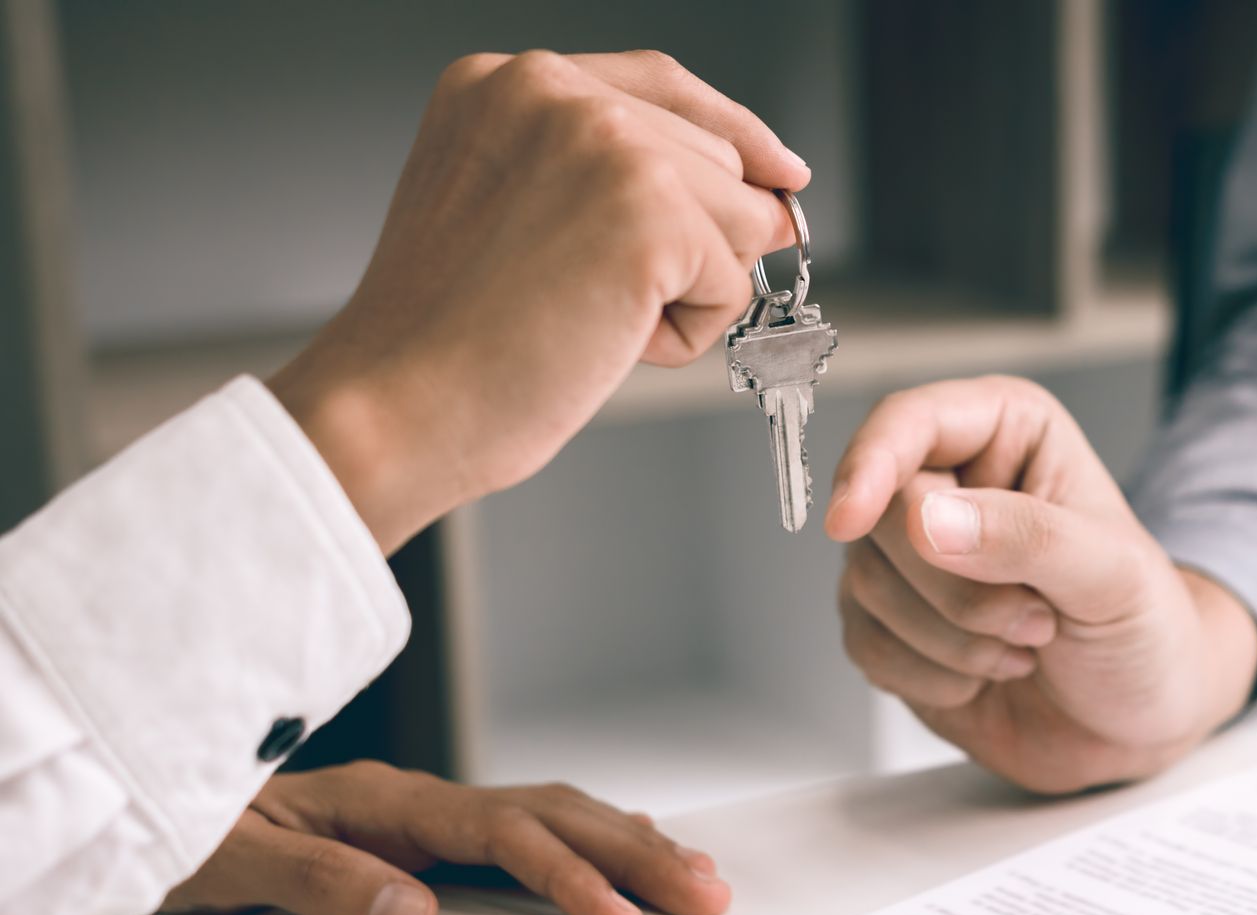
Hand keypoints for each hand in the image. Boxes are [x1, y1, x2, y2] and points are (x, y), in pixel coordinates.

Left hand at [162, 762, 729, 914]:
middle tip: (707, 893)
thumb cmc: (192, 833)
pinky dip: (596, 837)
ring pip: (555, 812)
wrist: (158, 796)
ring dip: (631, 841)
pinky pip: (536, 824)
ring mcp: (433, 811)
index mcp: (387, 802)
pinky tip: (630, 850)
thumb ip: (322, 885)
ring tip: (697, 875)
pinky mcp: (433, 831)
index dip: (568, 874)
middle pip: (554, 813)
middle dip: (637, 852)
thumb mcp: (232, 865)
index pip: (502, 833)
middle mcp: (423, 798)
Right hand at [270, 49, 807, 552]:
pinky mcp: (651, 211)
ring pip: (737, 219)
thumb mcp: (519, 218)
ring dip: (685, 292)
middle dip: (689, 244)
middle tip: (579, 300)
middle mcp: (553, 89)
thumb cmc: (445, 344)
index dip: (733, 135)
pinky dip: (684, 335)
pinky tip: (599, 343)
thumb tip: (776, 200)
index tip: (780, 173)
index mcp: (506, 81)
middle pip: (717, 157)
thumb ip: (622, 181)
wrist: (393, 407)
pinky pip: (731, 283)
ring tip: (581, 319)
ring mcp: (605, 142)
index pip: (665, 85)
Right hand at [823, 376, 1256, 793]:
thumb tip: (930, 519)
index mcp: (1007, 436)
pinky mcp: (894, 628)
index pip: (907, 422)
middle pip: (879, 515)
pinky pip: (867, 647)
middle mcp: (950, 488)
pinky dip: (934, 677)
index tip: (850, 516)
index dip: (871, 464)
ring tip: (1027, 642)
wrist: (1141, 718)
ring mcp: (913, 562)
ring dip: (955, 640)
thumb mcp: (1114, 574)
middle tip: (1035, 615)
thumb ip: (1028, 537)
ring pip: (866, 587)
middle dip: (956, 588)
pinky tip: (991, 671)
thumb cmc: (1146, 628)